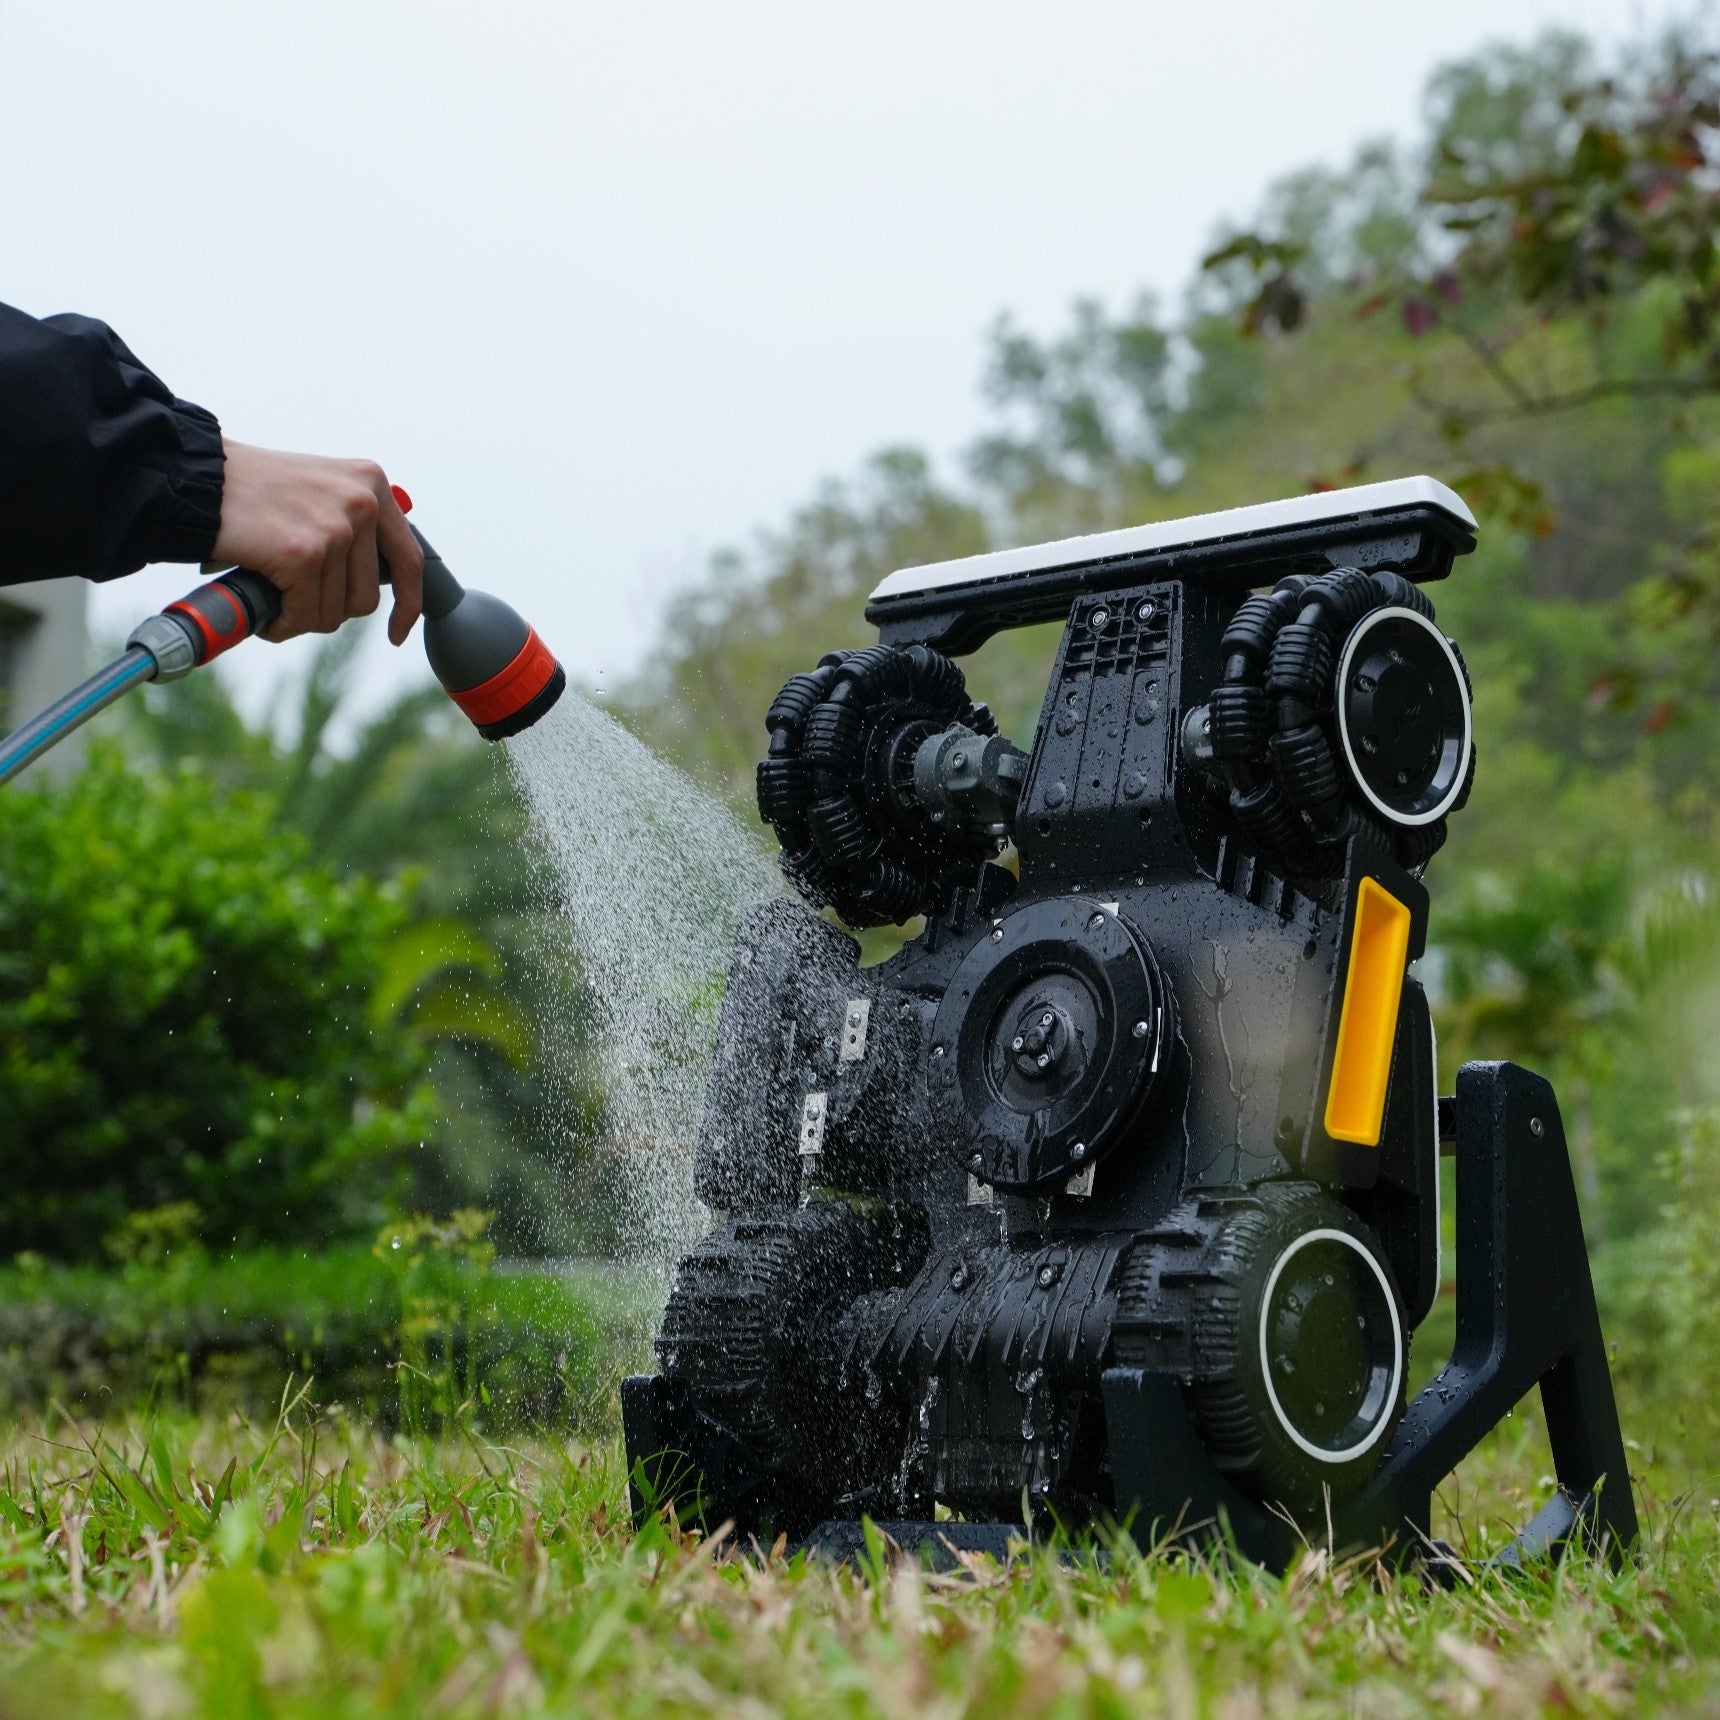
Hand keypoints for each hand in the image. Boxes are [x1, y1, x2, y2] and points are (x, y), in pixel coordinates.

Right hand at [210, 440, 424, 644]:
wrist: (195, 478)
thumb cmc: (250, 491)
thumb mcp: (321, 490)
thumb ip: (355, 525)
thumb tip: (378, 583)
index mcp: (372, 483)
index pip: (410, 559)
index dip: (408, 604)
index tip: (397, 631)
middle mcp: (362, 501)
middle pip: (367, 597)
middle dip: (329, 608)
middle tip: (294, 596)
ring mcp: (335, 528)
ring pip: (336, 612)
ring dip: (302, 616)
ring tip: (273, 594)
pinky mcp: (304, 554)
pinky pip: (305, 616)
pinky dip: (281, 623)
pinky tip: (263, 611)